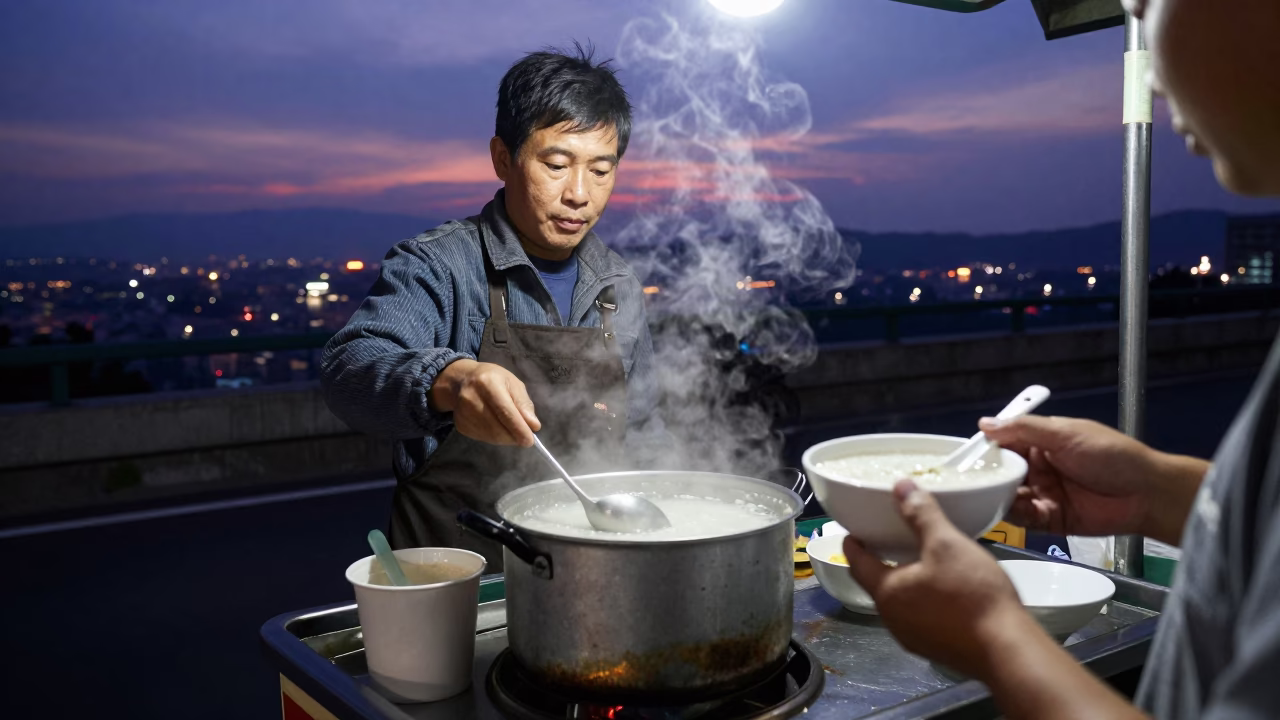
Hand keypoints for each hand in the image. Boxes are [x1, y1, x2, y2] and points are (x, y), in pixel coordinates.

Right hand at [429, 359, 540, 445]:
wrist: (462, 381)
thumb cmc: (493, 379)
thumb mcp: (512, 383)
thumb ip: (524, 403)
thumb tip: (533, 426)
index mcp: (487, 383)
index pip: (505, 411)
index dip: (518, 428)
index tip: (529, 441)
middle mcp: (471, 398)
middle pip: (497, 428)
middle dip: (514, 436)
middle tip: (525, 437)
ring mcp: (463, 413)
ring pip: (491, 436)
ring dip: (506, 438)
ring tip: (512, 430)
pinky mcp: (460, 425)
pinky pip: (483, 438)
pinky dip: (496, 437)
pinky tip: (497, 427)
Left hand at [844, 479, 1028, 678]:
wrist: (1007, 650)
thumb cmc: (970, 593)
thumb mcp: (947, 544)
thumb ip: (922, 515)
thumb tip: (900, 486)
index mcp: (887, 591)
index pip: (856, 563)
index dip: (853, 545)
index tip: (853, 532)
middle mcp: (892, 619)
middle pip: (877, 585)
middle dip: (880, 563)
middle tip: (890, 541)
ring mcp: (914, 639)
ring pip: (900, 604)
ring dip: (904, 583)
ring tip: (918, 562)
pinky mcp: (936, 650)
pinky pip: (921, 619)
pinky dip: (923, 601)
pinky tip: (943, 592)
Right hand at [978, 415, 1206, 543]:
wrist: (1147, 493)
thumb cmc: (1111, 455)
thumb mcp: (1065, 433)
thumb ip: (1024, 429)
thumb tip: (984, 424)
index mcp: (1041, 442)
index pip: (1003, 443)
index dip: (985, 450)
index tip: (966, 457)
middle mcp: (1038, 468)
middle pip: (1001, 473)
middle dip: (988, 478)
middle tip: (974, 482)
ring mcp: (1044, 494)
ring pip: (1009, 497)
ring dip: (1001, 497)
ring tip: (994, 497)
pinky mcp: (1051, 519)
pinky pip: (1025, 518)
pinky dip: (1017, 515)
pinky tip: (1016, 510)